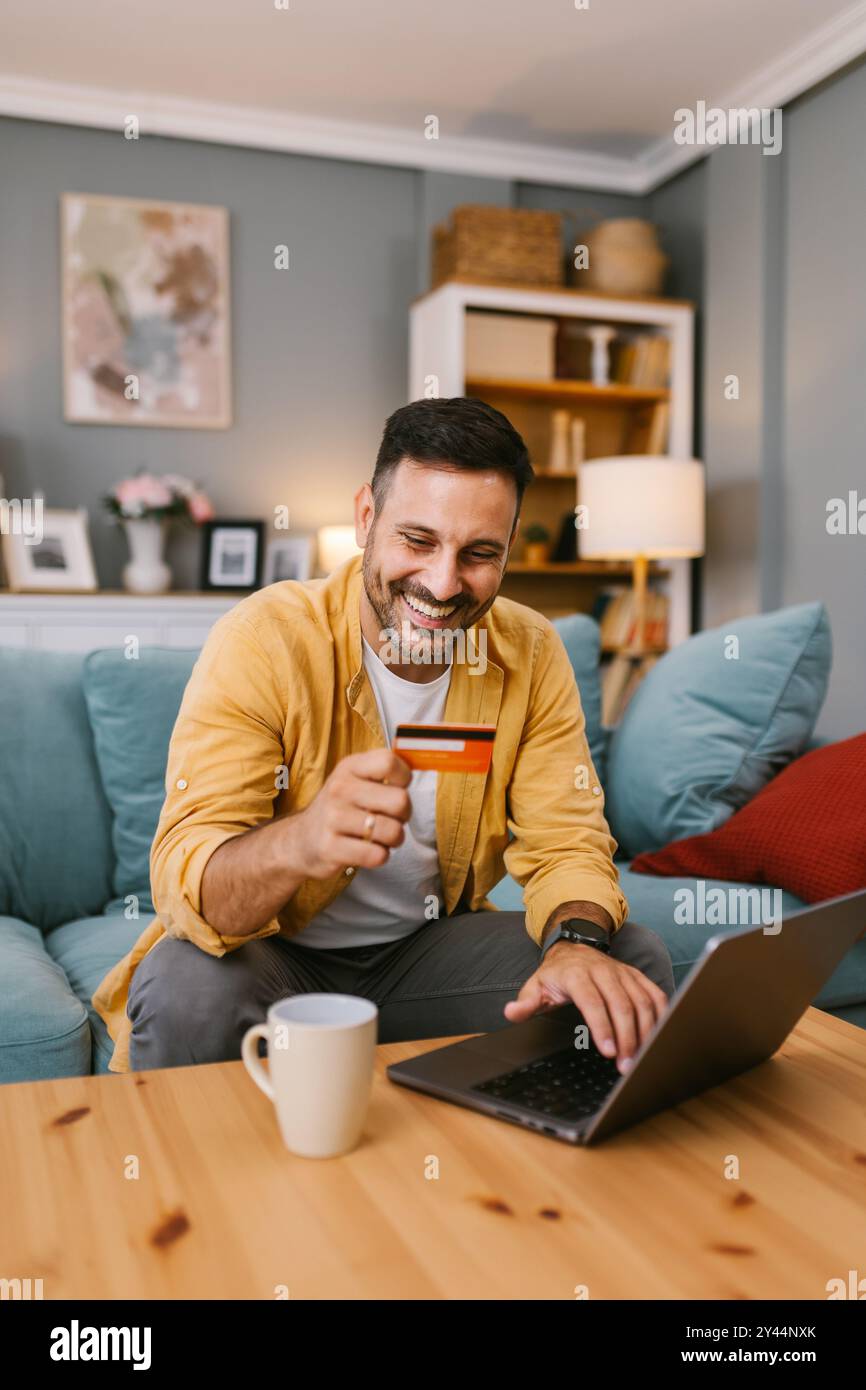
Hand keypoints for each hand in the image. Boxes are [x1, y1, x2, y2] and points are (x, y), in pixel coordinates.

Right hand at [289, 749, 411, 879]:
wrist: (301, 840)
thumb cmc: (340, 808)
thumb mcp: (354, 779)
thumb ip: (384, 770)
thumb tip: (421, 761)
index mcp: (349, 767)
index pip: (389, 762)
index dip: (403, 778)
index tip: (397, 788)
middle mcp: (339, 789)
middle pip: (400, 800)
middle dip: (404, 815)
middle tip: (392, 818)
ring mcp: (333, 819)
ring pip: (392, 831)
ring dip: (395, 839)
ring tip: (381, 837)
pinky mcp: (331, 848)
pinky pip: (377, 855)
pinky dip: (380, 856)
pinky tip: (368, 851)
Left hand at [504, 941, 668, 1073]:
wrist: (574, 948)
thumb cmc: (557, 974)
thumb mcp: (536, 986)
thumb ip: (526, 1003)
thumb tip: (511, 1013)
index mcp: (578, 974)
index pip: (593, 1002)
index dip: (602, 1027)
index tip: (608, 1052)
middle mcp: (604, 971)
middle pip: (622, 1005)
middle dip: (627, 1038)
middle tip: (627, 1066)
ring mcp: (624, 973)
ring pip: (642, 1002)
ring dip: (646, 1032)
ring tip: (642, 1059)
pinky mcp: (637, 976)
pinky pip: (655, 995)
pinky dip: (662, 1015)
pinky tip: (660, 1037)